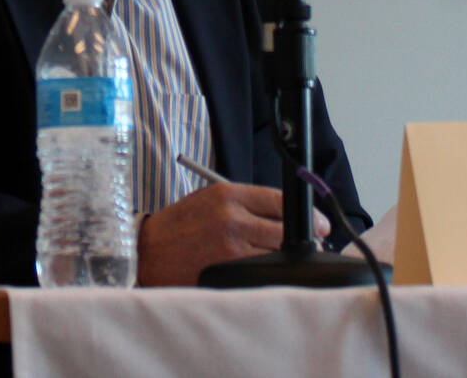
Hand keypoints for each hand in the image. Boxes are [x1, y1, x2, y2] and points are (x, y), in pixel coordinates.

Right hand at [136, 183, 331, 286]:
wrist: (146, 252)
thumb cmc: (178, 227)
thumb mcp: (209, 200)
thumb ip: (244, 205)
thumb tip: (284, 218)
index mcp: (228, 193)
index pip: (280, 200)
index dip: (307, 215)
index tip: (320, 224)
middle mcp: (232, 217)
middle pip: (284, 228)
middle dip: (303, 239)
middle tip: (313, 245)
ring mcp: (231, 246)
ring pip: (277, 251)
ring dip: (289, 257)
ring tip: (293, 260)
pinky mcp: (227, 271)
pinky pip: (262, 271)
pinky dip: (272, 272)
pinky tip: (273, 273)